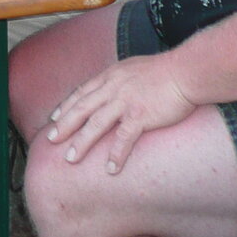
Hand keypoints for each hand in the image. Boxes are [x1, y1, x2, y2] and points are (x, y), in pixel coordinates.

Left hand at [43, 54, 196, 172]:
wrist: (184, 71)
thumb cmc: (163, 70)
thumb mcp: (132, 68)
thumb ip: (119, 79)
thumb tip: (112, 89)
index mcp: (110, 76)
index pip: (81, 92)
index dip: (66, 106)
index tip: (54, 118)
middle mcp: (113, 88)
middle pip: (82, 108)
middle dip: (64, 125)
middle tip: (51, 140)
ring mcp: (125, 102)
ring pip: (96, 124)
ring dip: (82, 143)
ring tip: (71, 158)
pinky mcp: (140, 115)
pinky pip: (123, 138)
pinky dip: (116, 154)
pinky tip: (111, 169)